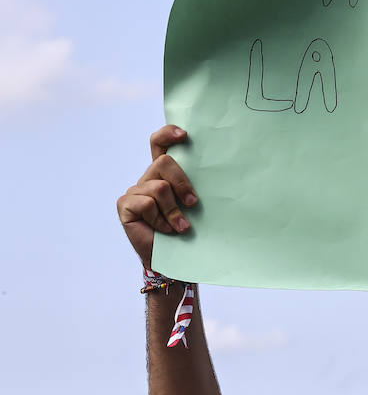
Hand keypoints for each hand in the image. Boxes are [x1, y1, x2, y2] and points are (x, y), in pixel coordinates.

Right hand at [116, 126, 197, 268]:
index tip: (184, 135)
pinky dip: (160, 220)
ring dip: (174, 211)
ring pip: (159, 188)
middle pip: (164, 163)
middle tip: (194, 203)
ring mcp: (135, 191)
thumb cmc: (186, 231)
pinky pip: (146, 204)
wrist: (173, 260)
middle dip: (182, 183)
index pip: (159, 144)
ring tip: (181, 227)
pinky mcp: (125, 205)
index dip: (167, 134)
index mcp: (163, 175)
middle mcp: (147, 179)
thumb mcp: (192, 206)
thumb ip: (193, 188)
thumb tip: (216, 172)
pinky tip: (165, 231)